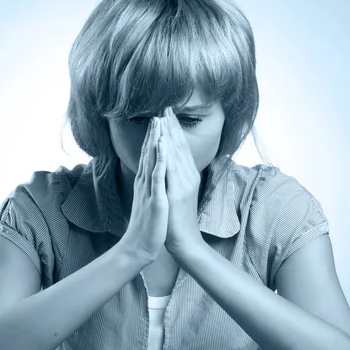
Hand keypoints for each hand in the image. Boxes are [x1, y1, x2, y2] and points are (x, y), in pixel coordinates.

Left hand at [160, 107, 203, 254]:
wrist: (184, 242)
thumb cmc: (177, 221)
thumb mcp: (177, 195)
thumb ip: (176, 179)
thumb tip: (171, 167)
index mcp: (186, 176)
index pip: (179, 148)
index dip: (173, 130)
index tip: (167, 114)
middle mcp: (187, 176)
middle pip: (179, 146)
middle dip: (171, 126)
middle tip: (166, 106)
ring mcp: (183, 184)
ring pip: (176, 153)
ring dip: (169, 134)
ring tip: (164, 116)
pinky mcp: (177, 193)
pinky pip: (170, 169)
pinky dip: (167, 154)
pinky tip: (162, 142)